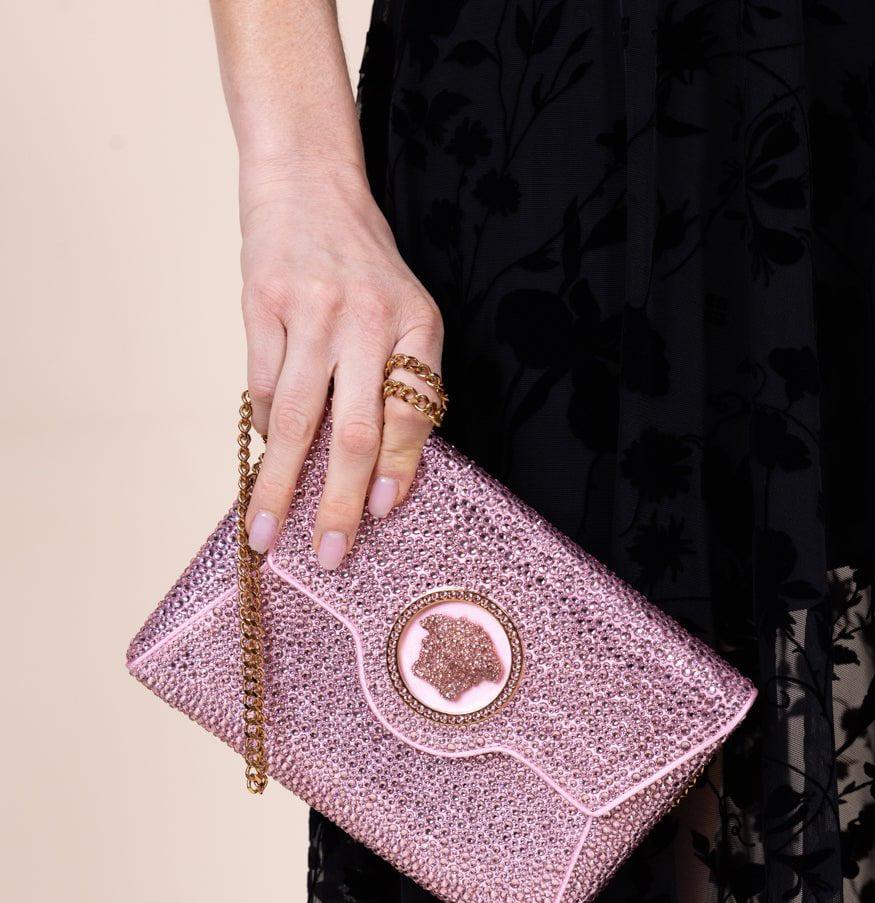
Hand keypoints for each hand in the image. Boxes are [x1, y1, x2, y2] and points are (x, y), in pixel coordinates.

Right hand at [239, 157, 443, 567]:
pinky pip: (262, 385)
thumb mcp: (404, 314)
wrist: (308, 181)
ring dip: (280, 485)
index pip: (411, 415)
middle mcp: (369, 318)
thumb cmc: (360, 265)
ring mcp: (312, 308)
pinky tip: (266, 450)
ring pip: (295, 419)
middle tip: (328, 554)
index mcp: (417, 325)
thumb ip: (401, 385)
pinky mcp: (264, 301)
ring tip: (268, 532)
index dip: (397, 471)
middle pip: (355, 431)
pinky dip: (263, 428)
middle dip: (340, 502)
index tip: (381, 516)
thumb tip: (383, 481)